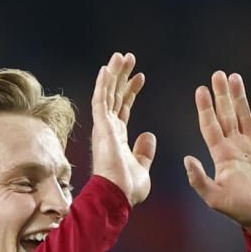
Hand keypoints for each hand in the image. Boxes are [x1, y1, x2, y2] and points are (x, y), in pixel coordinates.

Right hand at [91, 52, 156, 205]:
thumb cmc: (128, 188)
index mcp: (117, 137)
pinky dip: (103, 84)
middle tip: (128, 58)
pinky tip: (107, 68)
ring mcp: (104, 127)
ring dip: (114, 74)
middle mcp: (108, 129)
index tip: (140, 77)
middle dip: (122, 76)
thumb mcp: (142, 168)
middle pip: (115, 96)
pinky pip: (101, 100)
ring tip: (121, 56)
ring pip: (108, 93)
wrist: (118, 196)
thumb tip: (149, 136)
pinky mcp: (102, 127)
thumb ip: (144, 152)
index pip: (124, 108)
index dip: (131, 91)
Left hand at [184, 71, 250, 233]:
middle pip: (226, 114)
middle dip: (221, 95)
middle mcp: (236, 145)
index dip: (205, 108)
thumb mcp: (215, 198)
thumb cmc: (242, 210)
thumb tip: (186, 159)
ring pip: (244, 113)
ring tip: (233, 77)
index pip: (210, 126)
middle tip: (216, 74)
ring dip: (239, 96)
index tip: (200, 90)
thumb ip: (199, 180)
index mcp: (221, 155)